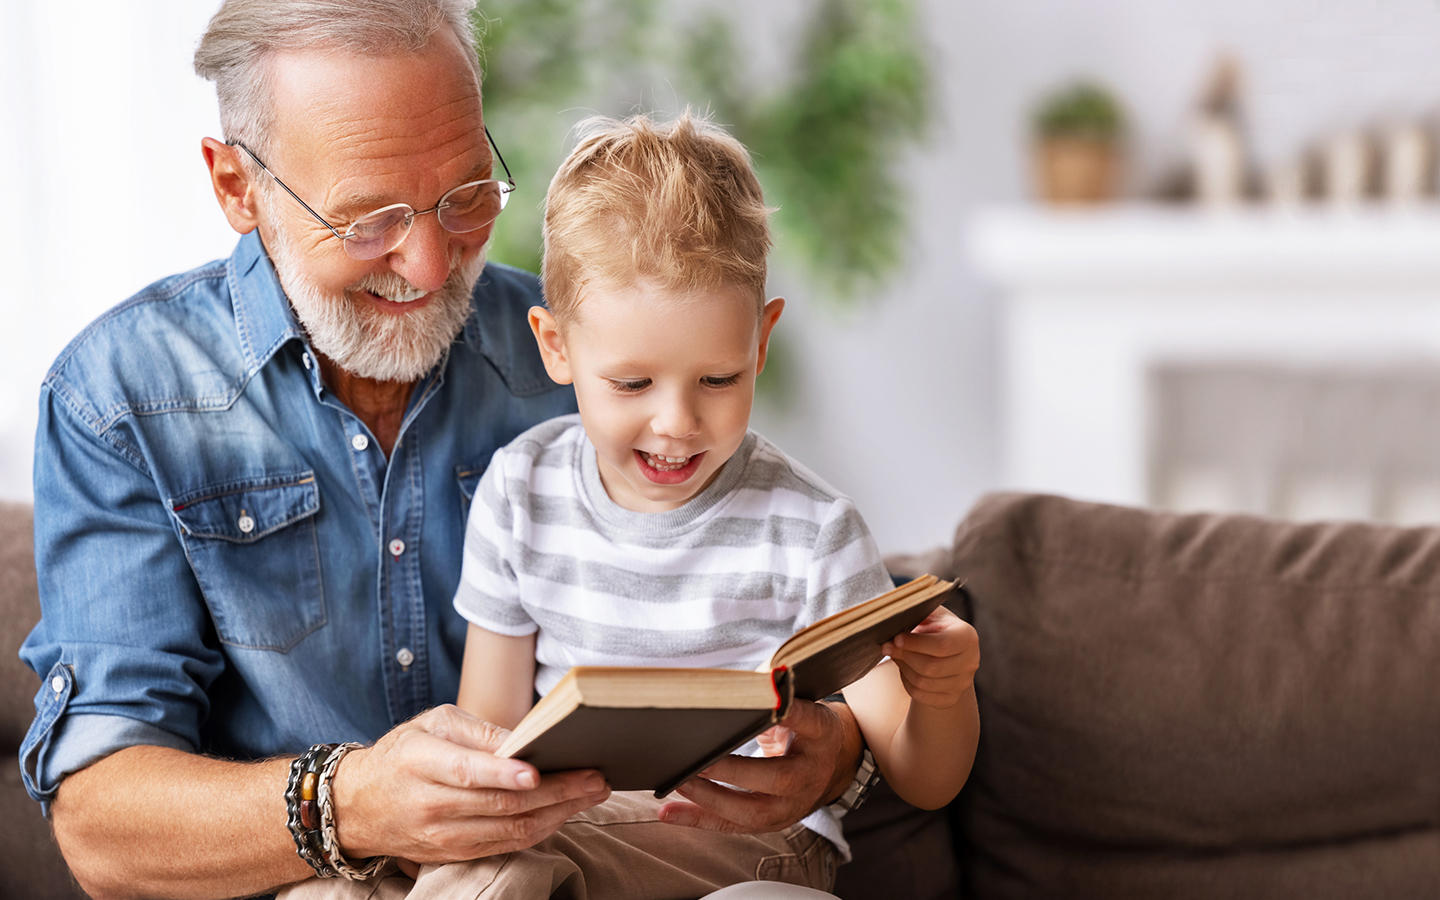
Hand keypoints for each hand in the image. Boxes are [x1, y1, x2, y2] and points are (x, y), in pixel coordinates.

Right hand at [330, 704, 610, 862]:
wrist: (359, 805)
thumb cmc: (404, 753)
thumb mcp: (433, 724)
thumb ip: (478, 732)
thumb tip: (525, 740)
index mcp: (422, 762)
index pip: (467, 771)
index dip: (504, 774)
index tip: (537, 771)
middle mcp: (432, 804)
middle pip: (501, 804)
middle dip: (556, 792)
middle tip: (595, 778)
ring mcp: (443, 836)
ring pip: (510, 830)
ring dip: (558, 814)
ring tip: (592, 794)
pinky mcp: (453, 855)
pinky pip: (505, 846)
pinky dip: (540, 831)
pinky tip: (564, 813)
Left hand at [656, 698, 855, 832]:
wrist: (831, 765)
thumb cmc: (803, 728)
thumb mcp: (801, 706)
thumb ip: (774, 700)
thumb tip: (734, 689)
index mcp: (821, 734)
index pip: (806, 719)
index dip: (789, 711)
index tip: (768, 700)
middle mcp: (810, 773)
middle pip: (776, 777)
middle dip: (733, 771)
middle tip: (699, 760)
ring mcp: (793, 804)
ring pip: (752, 811)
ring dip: (711, 798)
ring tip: (678, 782)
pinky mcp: (771, 822)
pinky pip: (732, 825)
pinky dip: (698, 819)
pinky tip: (669, 812)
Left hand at [881, 606, 979, 708]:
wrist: (946, 651)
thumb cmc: (934, 628)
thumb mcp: (930, 614)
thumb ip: (917, 612)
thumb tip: (894, 615)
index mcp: (967, 637)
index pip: (942, 645)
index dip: (915, 644)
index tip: (895, 638)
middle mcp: (970, 662)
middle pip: (931, 667)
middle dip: (904, 656)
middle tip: (887, 647)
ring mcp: (963, 683)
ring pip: (923, 683)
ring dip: (903, 668)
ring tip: (896, 655)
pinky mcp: (951, 698)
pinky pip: (921, 695)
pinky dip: (907, 683)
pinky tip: (904, 669)